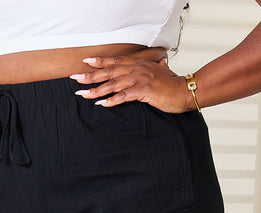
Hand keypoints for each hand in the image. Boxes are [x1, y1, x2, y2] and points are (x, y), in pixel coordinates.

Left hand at [69, 55, 193, 113]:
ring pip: (113, 84)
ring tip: (83, 94)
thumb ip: (158, 68)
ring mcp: (139, 79)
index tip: (86, 62)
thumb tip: (161, 64)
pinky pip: (124, 96)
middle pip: (109, 71)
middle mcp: (137, 69)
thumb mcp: (163, 73)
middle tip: (76, 78)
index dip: (100, 61)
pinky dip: (112, 100)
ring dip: (96, 90)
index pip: (115, 61)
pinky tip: (101, 104)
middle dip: (91, 75)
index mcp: (139, 64)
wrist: (185, 91)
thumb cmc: (173, 85)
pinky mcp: (143, 91)